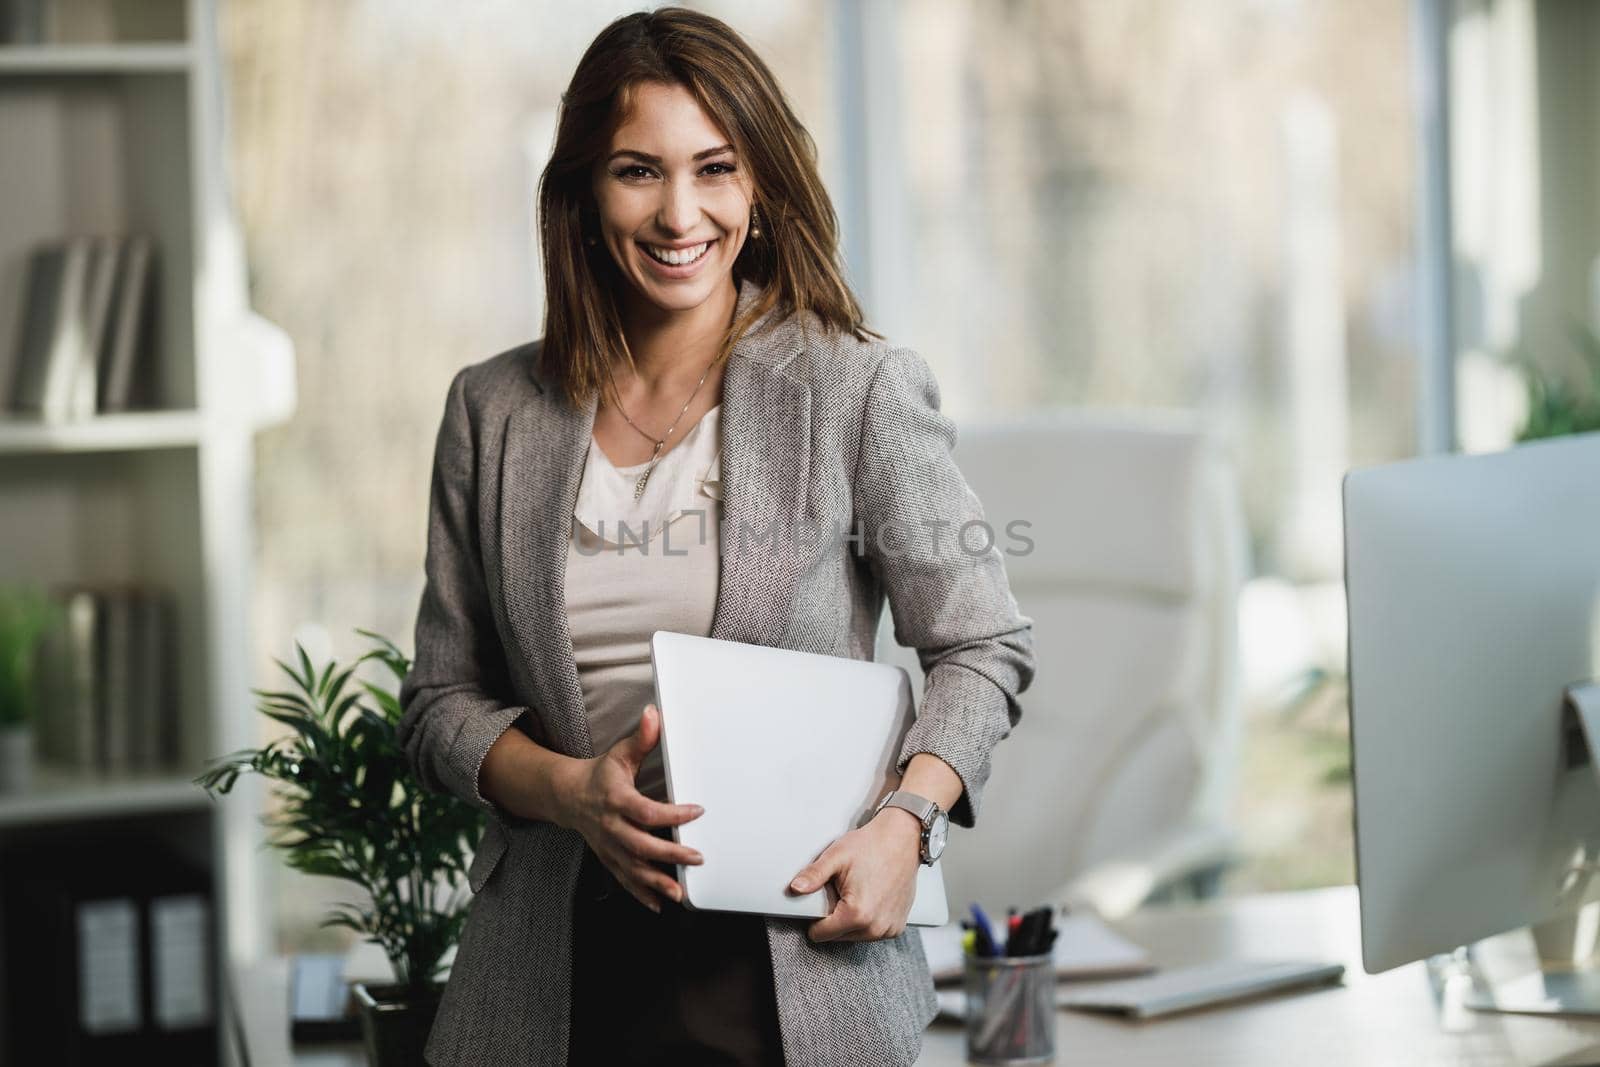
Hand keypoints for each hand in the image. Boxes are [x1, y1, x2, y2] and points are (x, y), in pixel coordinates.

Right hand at [561, 703, 704, 912]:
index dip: (671, 815)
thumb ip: (642, 738)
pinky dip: (641, 894)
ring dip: (656, 882)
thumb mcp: (620, 754)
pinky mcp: (609, 858)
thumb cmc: (601, 775)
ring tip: (679, 892)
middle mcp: (612, 827)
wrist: (568, 796)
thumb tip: (654, 714)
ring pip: (633, 869)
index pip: (646, 811)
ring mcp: (609, 846)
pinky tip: (660, 904)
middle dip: (669, 854)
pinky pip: (625, 880)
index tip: (697, 812)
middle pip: (641, 845)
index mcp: (617, 799)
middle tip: (696, 858)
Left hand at [788, 806, 923, 941]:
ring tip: (857, 893)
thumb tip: (795, 888)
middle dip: (835, 917)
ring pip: (855, 936)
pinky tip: (870, 898)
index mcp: (857, 914)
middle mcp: (875, 927)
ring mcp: (888, 929)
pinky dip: (868, 920)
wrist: (902, 839)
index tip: (823, 900)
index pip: (821, 934)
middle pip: (838, 937)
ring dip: (851, 920)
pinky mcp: (897, 927)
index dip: (815, 917)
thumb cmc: (872, 846)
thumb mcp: (836, 857)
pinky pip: (873, 933)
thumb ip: (813, 875)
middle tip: (842, 891)